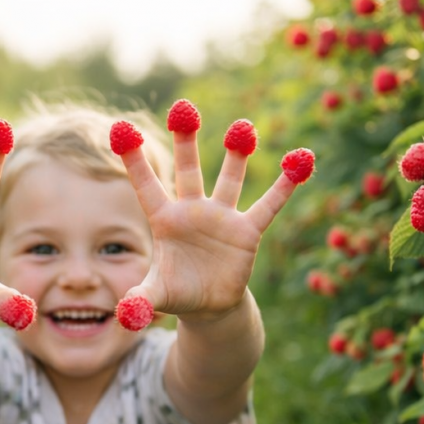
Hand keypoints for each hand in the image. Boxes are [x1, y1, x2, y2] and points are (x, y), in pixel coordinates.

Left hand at [113, 107, 310, 324]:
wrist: (208, 305)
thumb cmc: (176, 293)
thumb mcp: (156, 297)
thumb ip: (140, 301)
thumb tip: (125, 316)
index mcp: (164, 220)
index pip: (146, 185)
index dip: (135, 160)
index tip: (121, 127)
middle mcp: (191, 210)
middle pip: (187, 170)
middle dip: (185, 141)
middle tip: (185, 107)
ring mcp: (220, 217)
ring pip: (229, 179)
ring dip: (236, 155)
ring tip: (242, 126)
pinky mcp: (248, 231)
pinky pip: (269, 204)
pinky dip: (286, 184)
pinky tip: (302, 158)